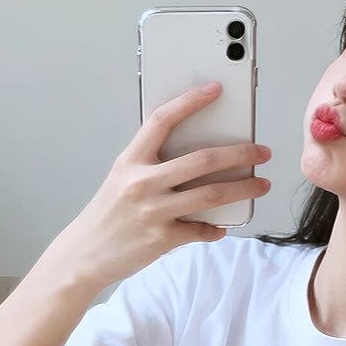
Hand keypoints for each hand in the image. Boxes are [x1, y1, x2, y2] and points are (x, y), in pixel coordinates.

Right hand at [48, 81, 272, 291]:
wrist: (84, 255)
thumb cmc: (106, 216)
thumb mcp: (121, 179)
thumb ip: (150, 165)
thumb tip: (194, 158)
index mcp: (131, 161)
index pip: (163, 120)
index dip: (191, 101)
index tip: (216, 90)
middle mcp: (143, 182)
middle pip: (202, 160)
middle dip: (240, 153)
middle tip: (261, 151)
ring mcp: (154, 211)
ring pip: (211, 194)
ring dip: (243, 188)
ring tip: (261, 185)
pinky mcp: (162, 238)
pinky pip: (201, 230)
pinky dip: (216, 228)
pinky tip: (222, 226)